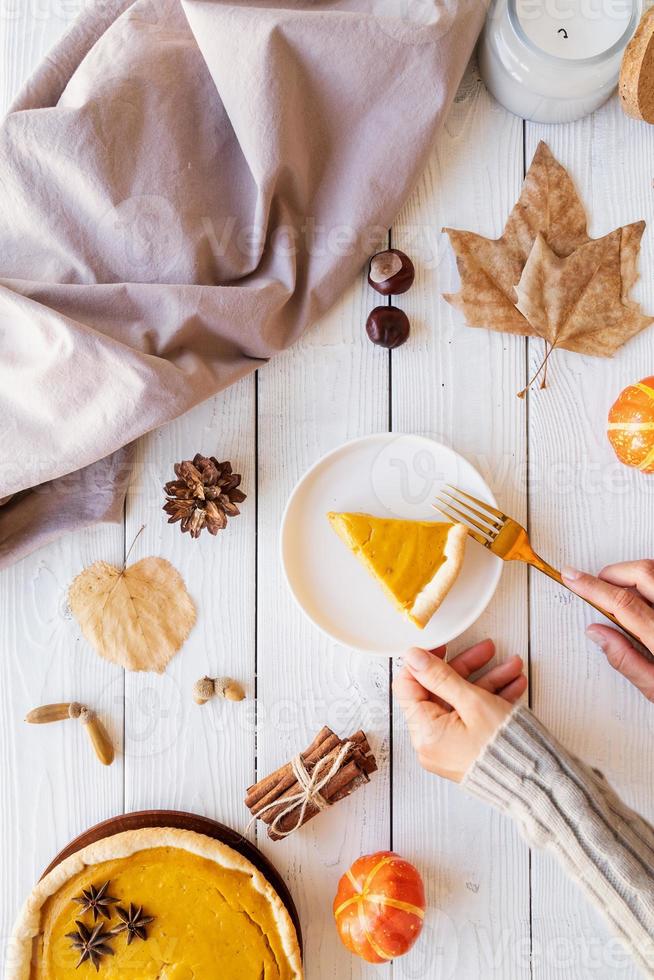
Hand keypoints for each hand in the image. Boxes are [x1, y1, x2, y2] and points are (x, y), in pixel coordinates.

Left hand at [393, 641, 526, 781]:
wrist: (539, 785)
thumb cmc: (506, 749)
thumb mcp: (473, 702)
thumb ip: (441, 676)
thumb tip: (413, 657)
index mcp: (425, 733)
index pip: (408, 686)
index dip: (422, 662)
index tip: (442, 646)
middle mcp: (432, 743)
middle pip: (440, 691)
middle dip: (467, 667)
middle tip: (486, 649)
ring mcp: (451, 747)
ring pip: (462, 702)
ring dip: (487, 680)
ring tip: (512, 665)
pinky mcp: (468, 749)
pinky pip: (472, 717)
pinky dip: (491, 700)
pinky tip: (513, 685)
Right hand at [562, 562, 653, 700]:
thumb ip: (625, 659)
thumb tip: (597, 632)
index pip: (622, 601)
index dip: (591, 586)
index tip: (572, 578)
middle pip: (643, 572)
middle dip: (613, 572)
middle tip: (596, 584)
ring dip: (636, 575)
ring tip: (623, 593)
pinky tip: (648, 597)